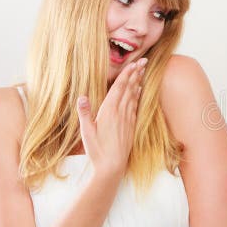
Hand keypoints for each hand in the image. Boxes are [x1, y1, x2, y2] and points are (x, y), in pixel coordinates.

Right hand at [75, 58, 146, 178]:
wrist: (113, 166)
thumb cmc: (97, 150)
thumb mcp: (86, 132)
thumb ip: (85, 113)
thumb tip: (82, 97)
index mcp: (109, 111)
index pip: (119, 88)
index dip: (126, 74)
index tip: (133, 63)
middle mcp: (120, 112)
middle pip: (129, 88)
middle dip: (136, 73)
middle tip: (144, 60)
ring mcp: (128, 118)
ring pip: (134, 95)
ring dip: (138, 81)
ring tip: (142, 70)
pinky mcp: (131, 125)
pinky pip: (135, 106)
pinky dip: (138, 95)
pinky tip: (139, 90)